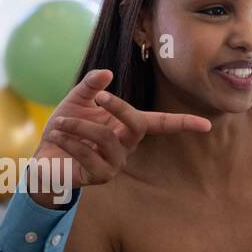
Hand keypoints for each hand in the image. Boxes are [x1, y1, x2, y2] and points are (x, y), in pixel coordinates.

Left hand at [25, 69, 210, 207]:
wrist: (44, 157)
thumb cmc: (64, 129)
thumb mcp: (76, 101)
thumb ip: (91, 86)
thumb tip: (107, 73)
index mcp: (127, 127)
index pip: (161, 124)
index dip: (184, 124)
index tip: (207, 124)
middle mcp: (126, 146)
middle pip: (138, 124)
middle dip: (120, 107)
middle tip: (99, 97)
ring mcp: (115, 164)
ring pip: (107, 138)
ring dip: (81, 126)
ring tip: (60, 122)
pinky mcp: (99, 177)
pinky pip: (89, 154)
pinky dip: (71, 140)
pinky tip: (58, 135)